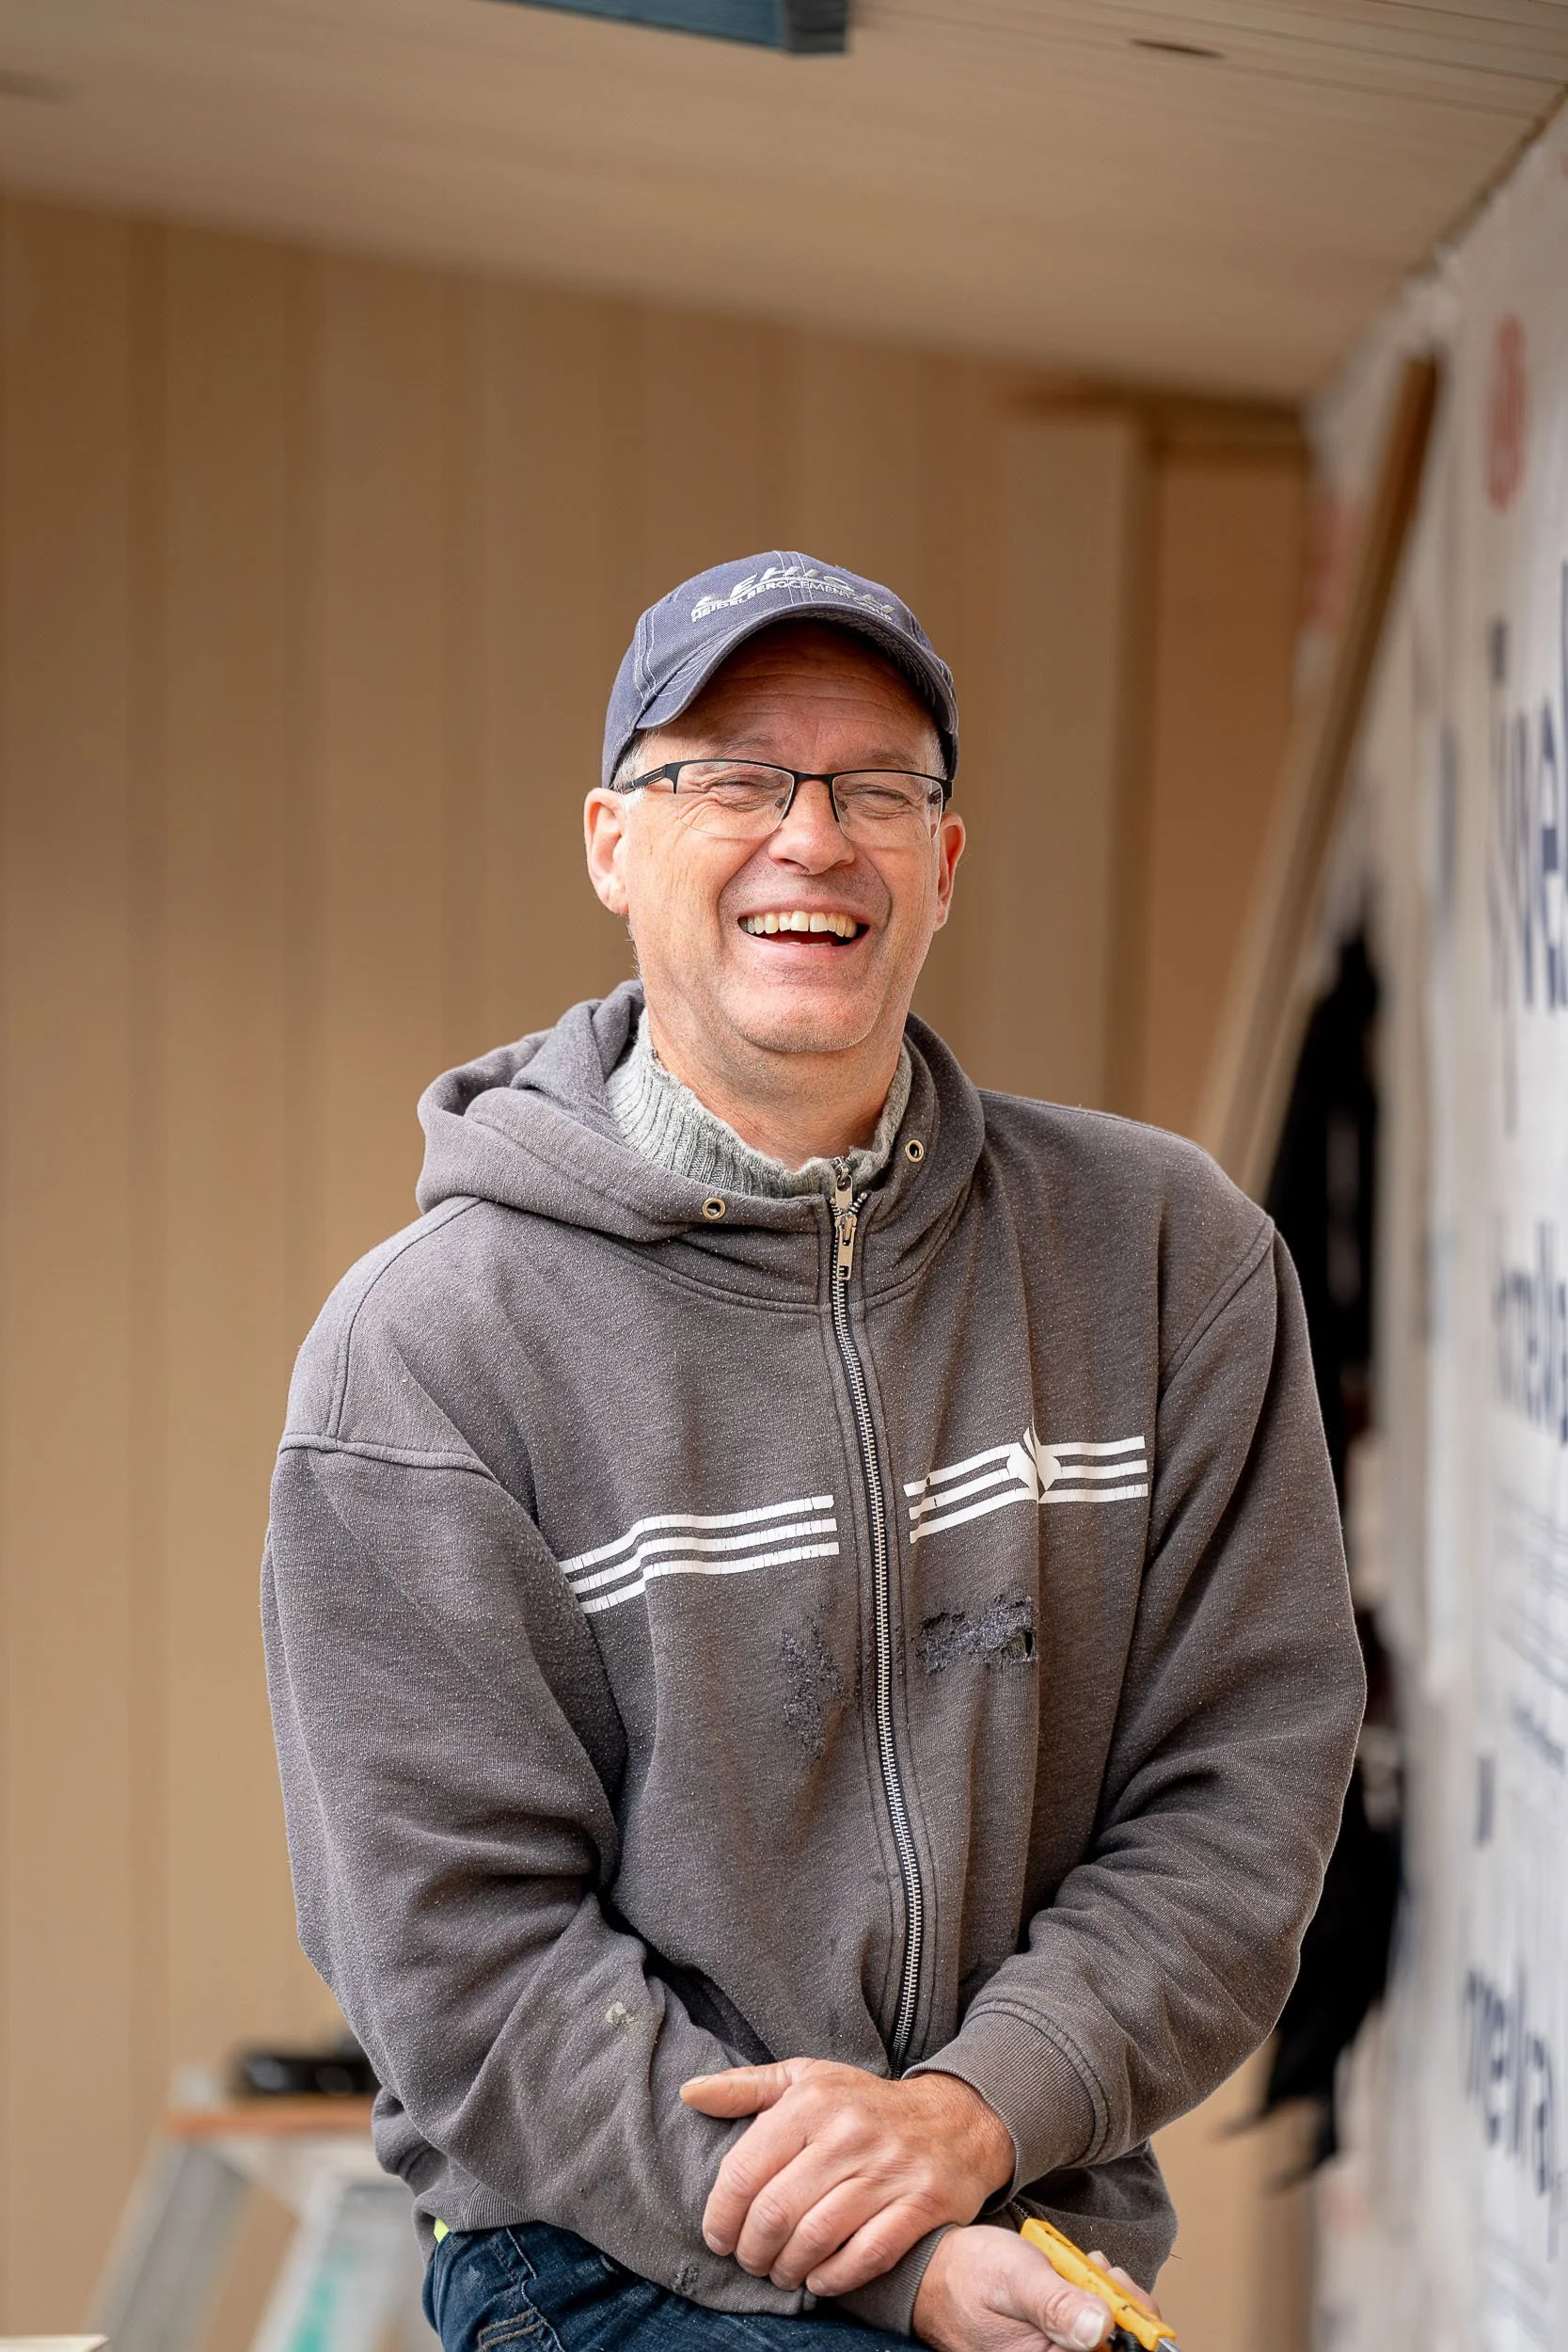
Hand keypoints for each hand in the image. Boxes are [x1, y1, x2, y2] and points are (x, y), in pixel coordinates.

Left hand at [679, 2059, 1014, 2293]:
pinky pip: (865, 2256)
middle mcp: (849, 2133)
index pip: (744, 2170)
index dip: (721, 2214)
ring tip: (780, 2271)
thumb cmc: (864, 2105)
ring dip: (786, 2268)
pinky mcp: (922, 2204)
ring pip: (815, 2238)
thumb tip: (689, 2093)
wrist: (955, 2121)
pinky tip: (818, 2278)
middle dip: (751, 2250)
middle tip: (749, 2260)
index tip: (718, 2236)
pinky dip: (833, 2278)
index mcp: (812, 2101)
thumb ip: (745, 2088)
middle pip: (775, 2212)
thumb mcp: (806, 2079)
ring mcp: (888, 2170)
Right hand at [913, 2225, 1157, 2351]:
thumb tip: (1102, 2328)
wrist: (933, 2271)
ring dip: (1105, 2298)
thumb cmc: (966, 2274)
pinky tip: (1075, 2279)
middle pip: (1114, 2346)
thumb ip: (1056, 2304)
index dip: (1132, 2323)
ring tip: (1083, 2269)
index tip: (1120, 2287)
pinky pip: (1086, 2329)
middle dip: (1119, 2305)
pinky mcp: (1050, 2344)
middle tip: (1100, 2271)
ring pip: (1104, 2335)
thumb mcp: (1014, 2279)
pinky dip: (1090, 2300)